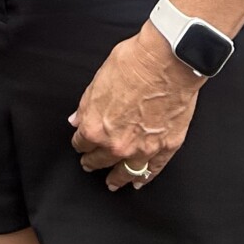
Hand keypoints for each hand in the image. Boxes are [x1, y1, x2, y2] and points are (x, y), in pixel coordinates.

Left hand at [69, 26, 202, 190]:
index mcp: (96, 127)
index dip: (80, 142)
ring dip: (116, 179)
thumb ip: (86, 105)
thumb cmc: (133, 63)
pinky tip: (139, 181)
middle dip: (93, 162)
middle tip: (90, 164)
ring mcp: (143, 149)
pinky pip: (152, 170)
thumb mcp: (98, 80)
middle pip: (100, 160)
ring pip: (125, 172)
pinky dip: (145, 178)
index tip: (81, 143)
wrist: (166, 61)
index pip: (81, 143)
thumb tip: (77, 118)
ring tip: (112, 183)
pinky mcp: (166, 147)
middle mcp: (117, 144)